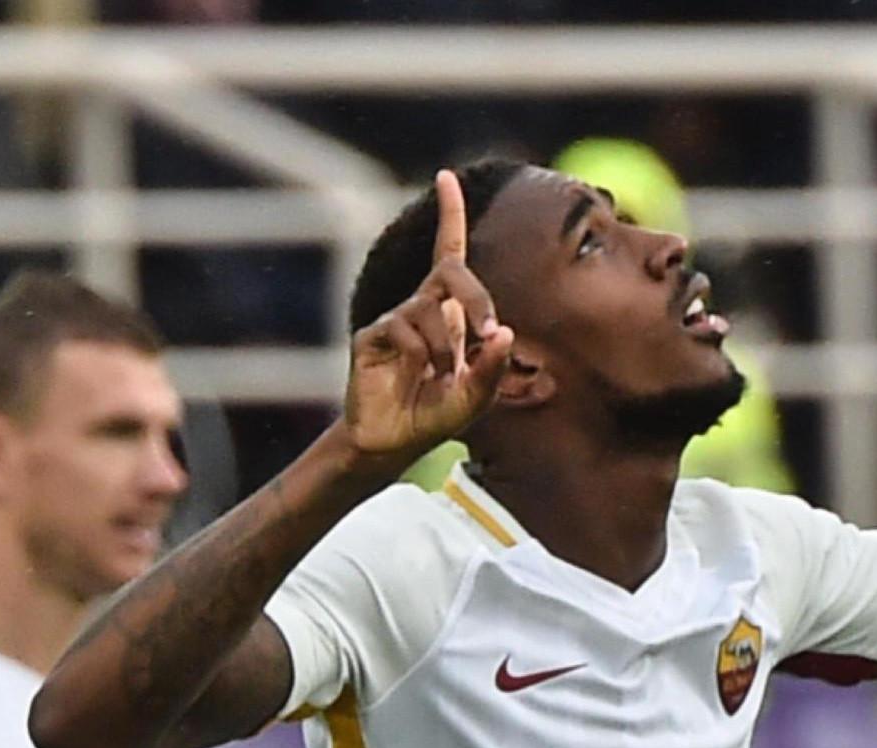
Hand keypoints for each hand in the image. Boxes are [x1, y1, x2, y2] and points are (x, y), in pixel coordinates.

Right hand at [342, 169, 516, 457]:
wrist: (393, 442)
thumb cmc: (436, 414)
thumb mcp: (477, 396)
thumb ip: (492, 367)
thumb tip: (505, 333)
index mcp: (447, 311)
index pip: (448, 253)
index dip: (449, 215)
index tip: (445, 177)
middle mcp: (420, 306)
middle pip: (450, 271)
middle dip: (476, 298)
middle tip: (490, 333)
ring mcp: (394, 319)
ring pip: (429, 310)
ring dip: (445, 349)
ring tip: (439, 378)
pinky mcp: (371, 336)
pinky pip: (403, 331)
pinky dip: (418, 357)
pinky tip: (413, 377)